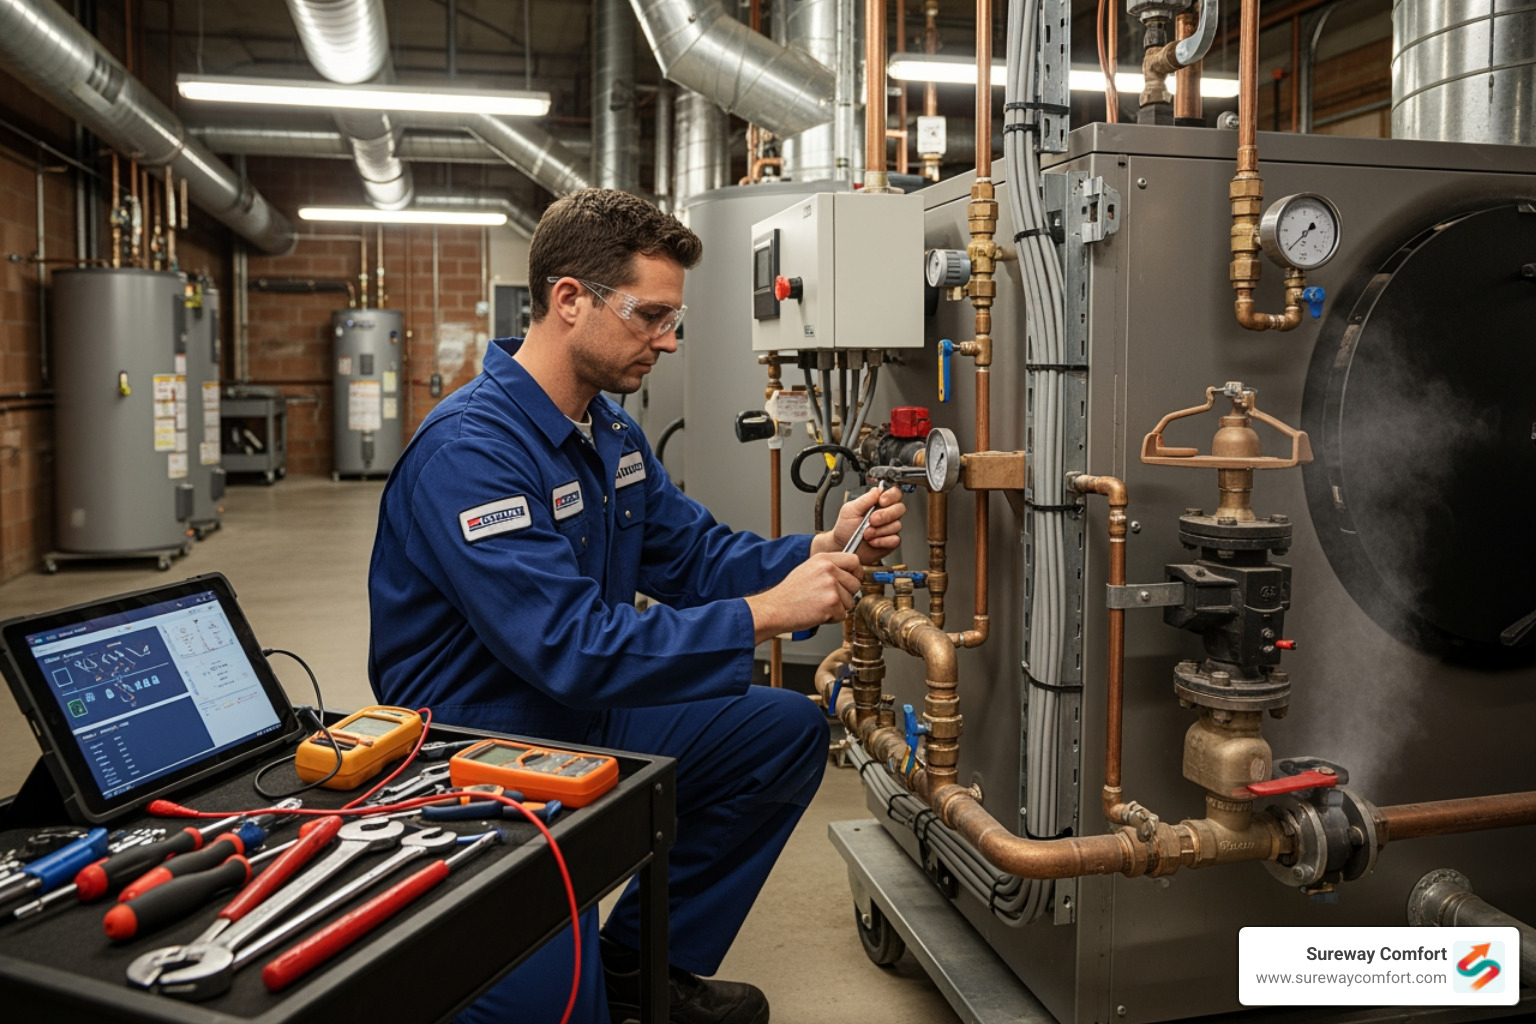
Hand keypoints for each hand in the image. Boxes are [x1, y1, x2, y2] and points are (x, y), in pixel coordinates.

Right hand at [746, 552, 862, 643]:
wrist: (775, 609)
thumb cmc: (789, 593)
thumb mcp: (808, 570)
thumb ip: (829, 569)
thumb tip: (849, 574)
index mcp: (823, 559)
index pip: (854, 561)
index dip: (856, 573)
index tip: (852, 579)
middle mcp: (829, 570)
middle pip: (855, 584)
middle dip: (846, 595)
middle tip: (827, 598)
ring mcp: (831, 586)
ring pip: (850, 602)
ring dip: (838, 608)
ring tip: (818, 605)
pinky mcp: (831, 604)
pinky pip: (843, 615)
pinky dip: (832, 618)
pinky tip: (817, 613)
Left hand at [812, 484, 906, 563]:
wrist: (842, 546)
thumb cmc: (845, 528)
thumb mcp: (850, 510)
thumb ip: (865, 499)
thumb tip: (878, 489)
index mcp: (878, 503)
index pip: (894, 493)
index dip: (891, 496)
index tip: (881, 501)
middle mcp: (886, 514)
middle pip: (900, 508)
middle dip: (885, 514)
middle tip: (872, 520)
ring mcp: (889, 528)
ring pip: (896, 525)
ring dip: (879, 530)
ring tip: (866, 533)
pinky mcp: (890, 542)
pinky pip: (895, 540)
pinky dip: (882, 541)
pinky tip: (873, 541)